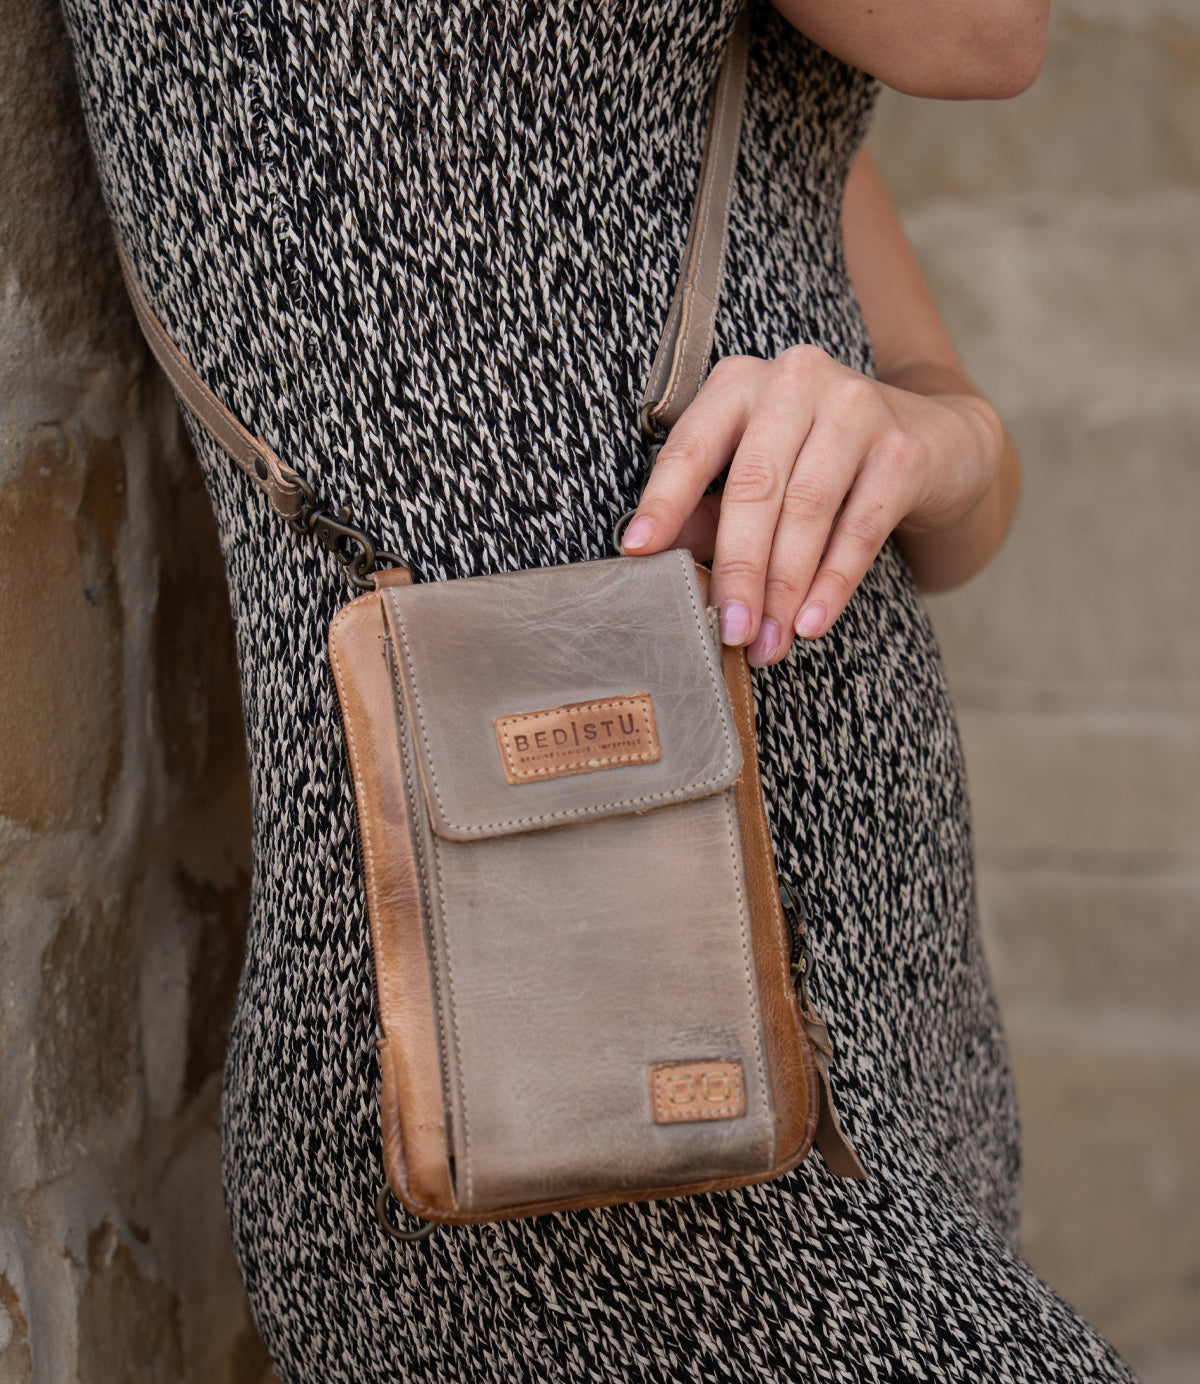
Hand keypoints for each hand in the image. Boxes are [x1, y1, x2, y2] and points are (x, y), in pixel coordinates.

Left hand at [621, 344, 1007, 666]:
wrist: (936, 443)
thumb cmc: (823, 464)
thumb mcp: (760, 475)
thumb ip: (709, 510)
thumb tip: (658, 555)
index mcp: (740, 384)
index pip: (692, 445)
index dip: (664, 501)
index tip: (638, 552)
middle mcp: (795, 380)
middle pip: (754, 487)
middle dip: (738, 569)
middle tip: (727, 631)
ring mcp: (855, 407)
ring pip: (807, 510)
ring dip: (784, 588)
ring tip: (767, 643)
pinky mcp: (902, 448)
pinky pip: (860, 527)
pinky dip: (833, 582)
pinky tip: (812, 623)